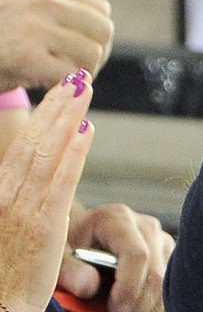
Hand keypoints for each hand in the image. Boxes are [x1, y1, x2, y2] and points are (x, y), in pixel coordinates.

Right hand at [0, 0, 113, 92]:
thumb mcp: (24, 9)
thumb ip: (58, 11)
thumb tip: (103, 35)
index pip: (101, 9)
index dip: (96, 36)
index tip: (81, 51)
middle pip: (104, 30)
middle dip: (97, 55)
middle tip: (79, 70)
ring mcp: (33, 24)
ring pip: (93, 52)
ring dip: (85, 72)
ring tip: (63, 78)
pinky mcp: (26, 54)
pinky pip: (73, 73)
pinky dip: (67, 85)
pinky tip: (48, 85)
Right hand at [0, 71, 94, 311]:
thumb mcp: (4, 232)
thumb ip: (15, 202)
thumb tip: (29, 180)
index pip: (21, 147)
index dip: (41, 118)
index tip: (60, 95)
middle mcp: (6, 196)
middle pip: (34, 142)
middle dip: (56, 107)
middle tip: (77, 79)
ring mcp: (23, 210)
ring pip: (47, 154)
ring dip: (67, 119)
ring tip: (84, 92)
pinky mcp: (41, 228)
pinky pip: (59, 182)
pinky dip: (72, 154)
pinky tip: (86, 132)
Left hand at [63, 202, 173, 311]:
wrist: (82, 239)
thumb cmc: (69, 248)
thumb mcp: (58, 256)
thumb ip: (69, 270)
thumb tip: (88, 287)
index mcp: (117, 219)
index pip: (137, 255)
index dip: (130, 289)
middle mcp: (146, 227)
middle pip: (156, 275)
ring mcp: (162, 243)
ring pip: (168, 287)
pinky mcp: (170, 260)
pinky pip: (174, 294)